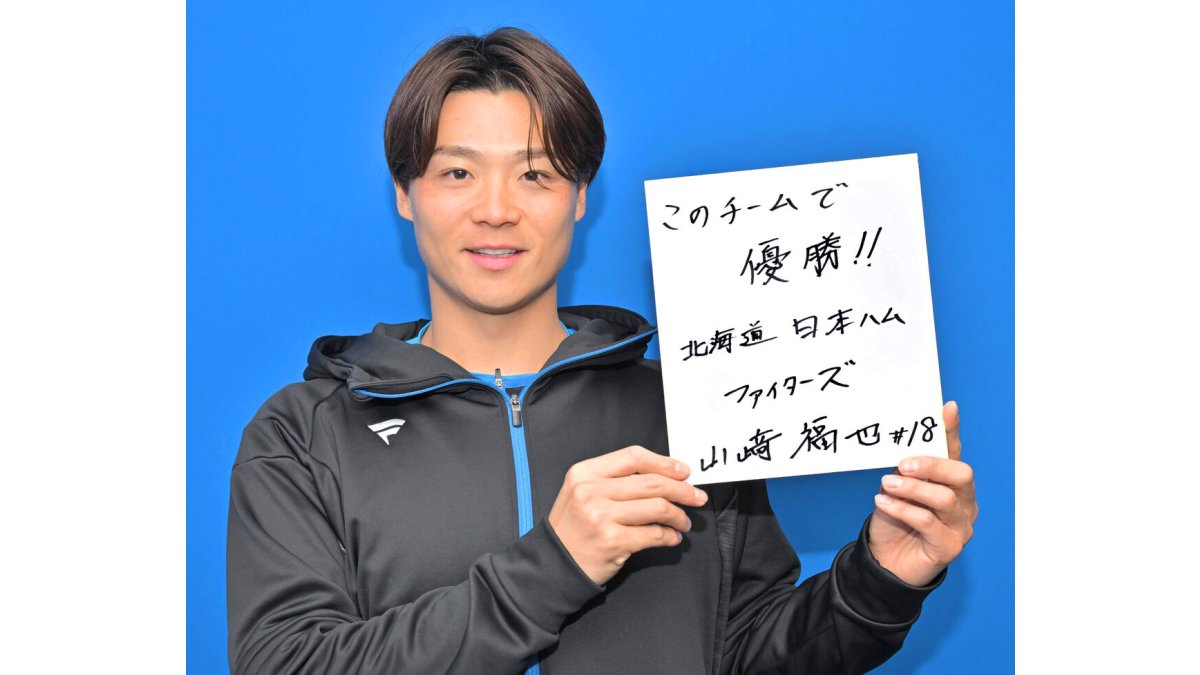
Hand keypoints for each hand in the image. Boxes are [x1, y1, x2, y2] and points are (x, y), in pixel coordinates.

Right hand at [548, 445, 708, 585]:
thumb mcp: (582, 491)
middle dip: (682, 489)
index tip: (683, 471)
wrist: (554, 564)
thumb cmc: (574, 527)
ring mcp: (601, 517)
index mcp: (585, 473)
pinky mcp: (612, 541)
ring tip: (684, 522)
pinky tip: (673, 537)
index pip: (633, 457)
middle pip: (651, 482)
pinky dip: (670, 536)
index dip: (663, 463)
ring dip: (679, 515)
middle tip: (697, 496)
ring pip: (657, 507)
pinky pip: (654, 534)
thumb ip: (615, 480)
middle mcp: (591, 492)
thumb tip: (664, 475)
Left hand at [868, 401, 977, 585]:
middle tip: (903, 464)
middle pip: (961, 475)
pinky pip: (927, 522)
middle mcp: (964, 502)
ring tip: (887, 484)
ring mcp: (960, 526)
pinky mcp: (949, 546)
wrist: (886, 561)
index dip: (951, 431)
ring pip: (944, 498)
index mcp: (952, 484)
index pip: (954, 453)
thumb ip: (905, 471)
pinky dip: (903, 509)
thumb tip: (901, 451)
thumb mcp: (897, 490)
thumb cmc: (894, 521)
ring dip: (912, 488)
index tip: (947, 408)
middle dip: (932, 465)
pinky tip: (883, 502)